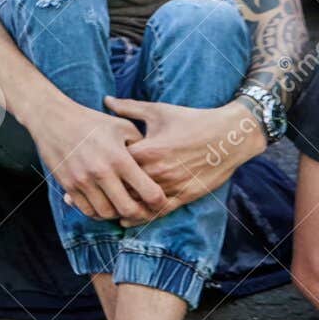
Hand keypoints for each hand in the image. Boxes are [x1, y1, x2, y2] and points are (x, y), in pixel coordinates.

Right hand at [29, 101, 165, 222]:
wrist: (53, 119)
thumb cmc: (92, 121)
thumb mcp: (122, 127)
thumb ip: (141, 147)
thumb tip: (154, 167)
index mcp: (120, 158)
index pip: (149, 192)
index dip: (159, 202)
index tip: (160, 201)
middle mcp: (101, 172)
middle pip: (128, 209)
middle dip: (140, 214)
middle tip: (143, 210)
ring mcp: (82, 180)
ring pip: (106, 213)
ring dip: (117, 213)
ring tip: (121, 205)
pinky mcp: (68, 185)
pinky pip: (86, 210)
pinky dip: (98, 212)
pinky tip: (103, 203)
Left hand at [106, 97, 263, 221]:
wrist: (231, 135)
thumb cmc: (192, 120)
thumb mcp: (159, 111)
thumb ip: (129, 108)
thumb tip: (106, 99)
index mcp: (148, 150)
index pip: (115, 164)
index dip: (103, 165)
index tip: (92, 165)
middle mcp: (159, 171)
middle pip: (124, 186)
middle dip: (107, 188)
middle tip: (88, 192)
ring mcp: (173, 186)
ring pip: (140, 202)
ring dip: (122, 205)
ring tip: (103, 207)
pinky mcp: (186, 196)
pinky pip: (160, 211)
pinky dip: (142, 216)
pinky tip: (127, 219)